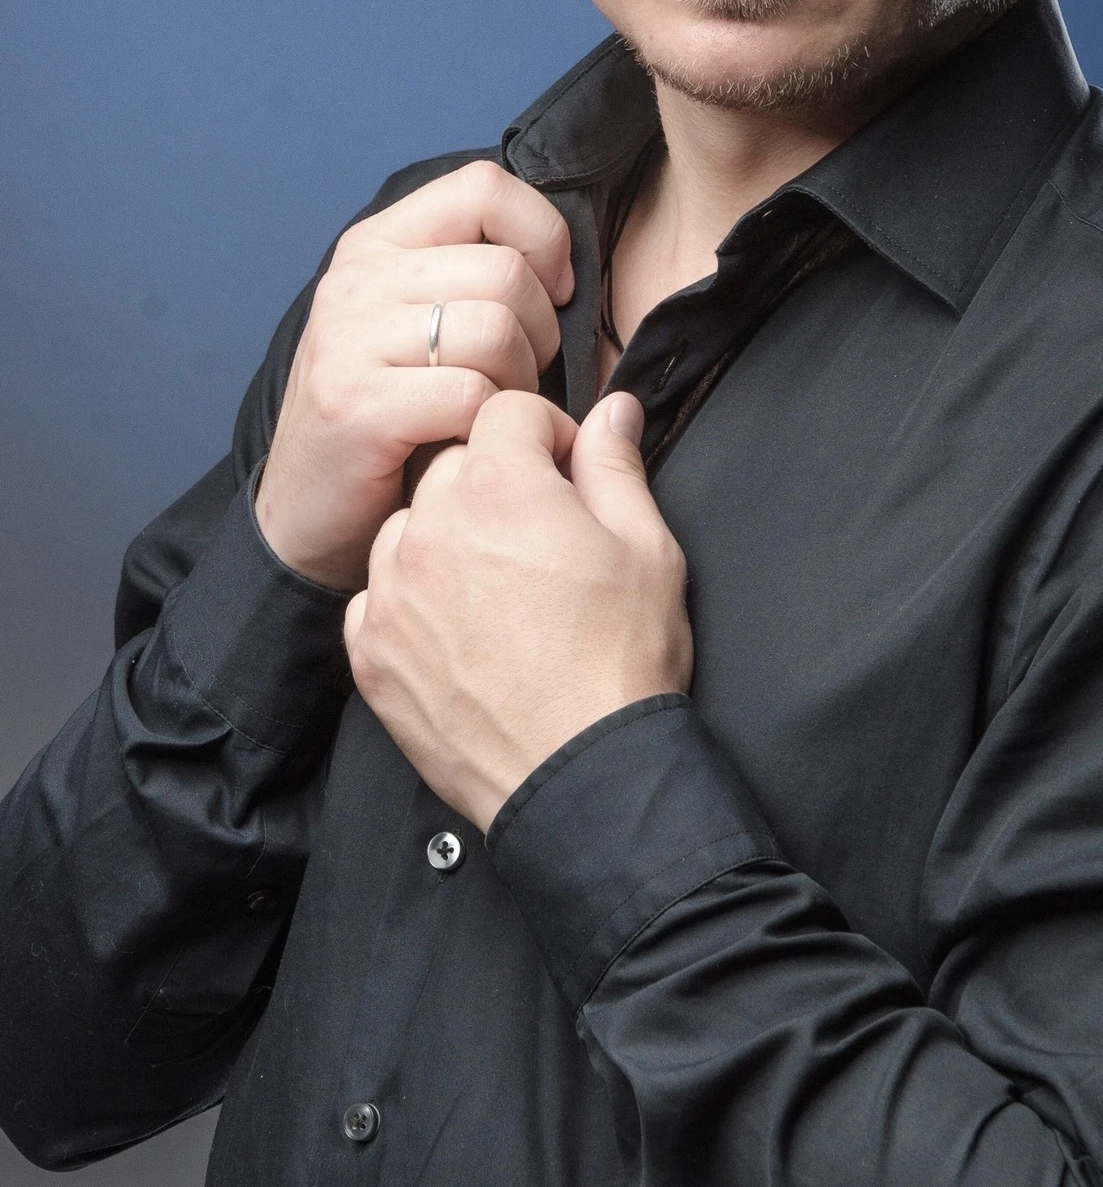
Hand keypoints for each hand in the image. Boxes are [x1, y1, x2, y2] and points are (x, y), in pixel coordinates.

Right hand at [256, 161, 572, 589]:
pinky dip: (495, 425)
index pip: (484, 187)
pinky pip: (473, 395)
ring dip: (521, 382)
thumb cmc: (386, 418)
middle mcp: (355, 280)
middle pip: (506, 270)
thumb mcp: (414, 325)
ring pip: (497, 329)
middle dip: (542, 332)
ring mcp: (349, 341)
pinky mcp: (356, 406)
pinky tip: (475, 443)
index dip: (543, 236)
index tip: (555, 292)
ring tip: (496, 411)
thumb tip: (570, 268)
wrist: (303, 513)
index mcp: (376, 244)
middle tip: (521, 377)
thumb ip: (473, 277)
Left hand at [343, 391, 692, 831]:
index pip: (506, 409)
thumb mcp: (647, 548)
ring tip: (498, 587)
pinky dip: (411, 601)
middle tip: (541, 536)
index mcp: (500, 486)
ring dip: (446, 537)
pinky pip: (379, 596)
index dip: (547, 434)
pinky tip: (460, 631)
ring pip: (409, 526)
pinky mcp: (370, 652)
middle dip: (496, 482)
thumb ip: (616, 465)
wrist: (582, 777)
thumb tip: (612, 409)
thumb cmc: (623, 661)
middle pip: (453, 463)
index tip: (568, 473)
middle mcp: (431, 527)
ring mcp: (391, 592)